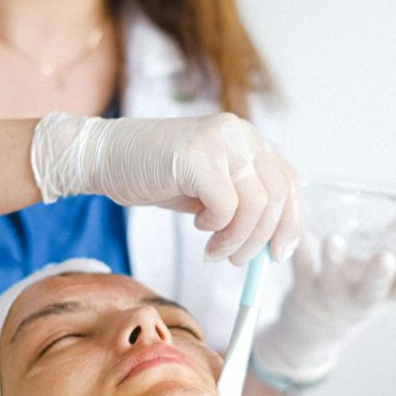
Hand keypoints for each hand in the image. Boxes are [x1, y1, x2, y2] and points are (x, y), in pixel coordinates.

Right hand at [30, 112, 301, 263]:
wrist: (104, 157)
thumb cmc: (156, 175)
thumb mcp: (208, 188)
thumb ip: (240, 204)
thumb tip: (270, 244)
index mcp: (246, 138)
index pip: (289, 181)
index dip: (291, 221)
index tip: (279, 254)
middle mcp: (238, 133)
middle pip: (276, 196)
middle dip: (261, 239)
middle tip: (240, 262)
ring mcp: (219, 141)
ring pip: (255, 206)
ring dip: (237, 240)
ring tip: (214, 251)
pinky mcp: (197, 157)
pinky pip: (226, 207)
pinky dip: (216, 228)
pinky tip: (196, 225)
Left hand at [253, 232, 395, 385]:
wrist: (313, 328)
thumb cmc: (355, 288)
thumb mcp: (381, 270)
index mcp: (382, 294)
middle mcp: (357, 299)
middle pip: (370, 291)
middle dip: (378, 275)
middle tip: (385, 258)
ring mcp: (327, 296)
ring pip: (330, 280)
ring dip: (333, 260)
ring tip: (333, 239)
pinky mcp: (301, 289)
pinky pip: (299, 267)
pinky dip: (298, 249)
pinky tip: (299, 230)